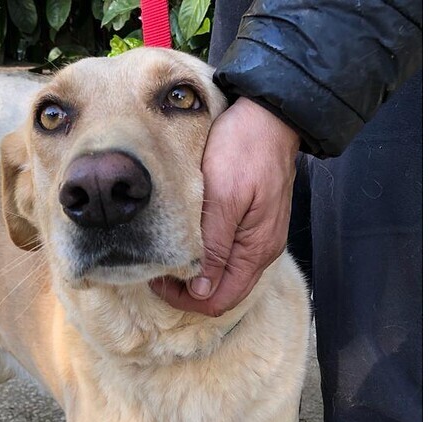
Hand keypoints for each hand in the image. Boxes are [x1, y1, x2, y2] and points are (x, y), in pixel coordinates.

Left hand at [151, 97, 299, 315]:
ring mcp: (258, 238)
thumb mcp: (223, 198)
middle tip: (157, 271)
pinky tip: (187, 242)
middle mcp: (261, 251)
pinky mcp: (252, 224)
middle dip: (188, 290)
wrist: (271, 113)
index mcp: (256, 251)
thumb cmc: (245, 149)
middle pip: (222, 292)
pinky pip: (228, 255)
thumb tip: (201, 291)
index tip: (158, 281)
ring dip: (195, 274)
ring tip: (167, 256)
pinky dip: (206, 257)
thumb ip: (213, 247)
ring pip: (224, 275)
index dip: (187, 300)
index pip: (219, 301)